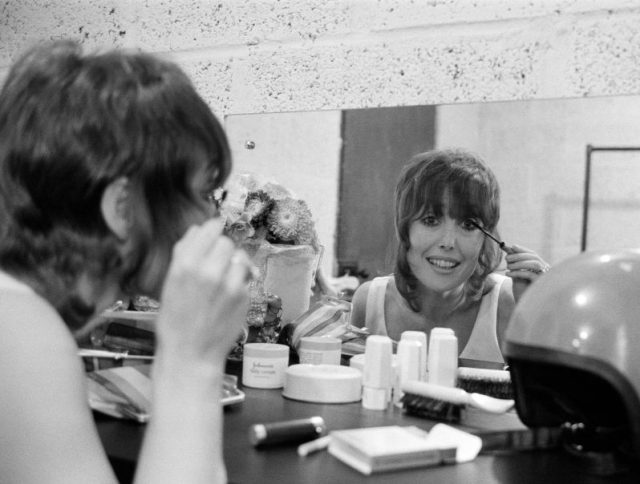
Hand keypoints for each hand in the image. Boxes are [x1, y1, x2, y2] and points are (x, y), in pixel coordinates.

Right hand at [155, 218, 250, 365]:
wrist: (191, 354)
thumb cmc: (175, 320)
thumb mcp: (170, 283)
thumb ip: (183, 253)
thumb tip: (198, 230)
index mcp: (185, 265)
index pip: (210, 229)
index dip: (213, 229)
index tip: (215, 230)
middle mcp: (209, 271)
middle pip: (226, 242)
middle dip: (222, 250)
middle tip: (215, 262)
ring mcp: (229, 284)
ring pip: (240, 258)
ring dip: (233, 265)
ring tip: (222, 279)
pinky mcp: (243, 296)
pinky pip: (244, 278)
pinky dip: (238, 283)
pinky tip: (226, 297)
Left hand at [504, 244, 549, 300]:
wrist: (525, 308)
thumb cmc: (522, 291)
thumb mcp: (517, 274)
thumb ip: (514, 262)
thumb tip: (507, 248)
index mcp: (541, 268)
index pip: (533, 255)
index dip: (522, 250)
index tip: (512, 246)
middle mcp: (546, 271)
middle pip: (534, 257)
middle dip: (519, 255)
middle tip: (506, 258)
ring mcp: (545, 278)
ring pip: (534, 264)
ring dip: (519, 263)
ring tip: (507, 266)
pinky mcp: (541, 285)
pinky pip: (530, 274)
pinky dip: (517, 272)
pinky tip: (508, 274)